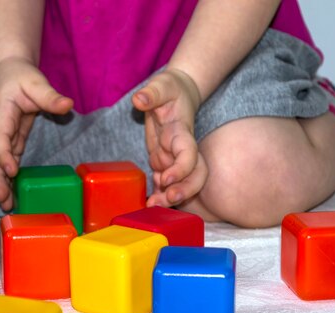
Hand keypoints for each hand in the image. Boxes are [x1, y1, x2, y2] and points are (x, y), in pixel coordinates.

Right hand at [0, 57, 72, 210]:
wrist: (8, 73)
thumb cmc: (21, 77)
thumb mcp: (36, 82)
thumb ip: (50, 96)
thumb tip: (67, 105)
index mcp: (0, 113)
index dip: (3, 155)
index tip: (12, 170)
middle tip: (4, 200)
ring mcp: (0, 136)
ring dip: (1, 184)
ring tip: (8, 205)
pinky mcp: (9, 141)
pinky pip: (6, 162)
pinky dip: (8, 178)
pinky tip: (13, 193)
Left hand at [132, 69, 207, 206]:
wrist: (176, 94)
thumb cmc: (170, 89)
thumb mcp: (162, 85)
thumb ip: (152, 92)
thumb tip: (139, 99)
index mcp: (182, 133)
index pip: (190, 154)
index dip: (182, 169)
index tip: (167, 178)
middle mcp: (181, 149)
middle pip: (195, 175)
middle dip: (185, 191)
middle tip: (169, 200)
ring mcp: (173, 158)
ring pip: (180, 183)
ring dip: (170, 197)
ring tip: (153, 206)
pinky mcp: (164, 162)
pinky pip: (165, 183)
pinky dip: (160, 194)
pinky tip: (149, 202)